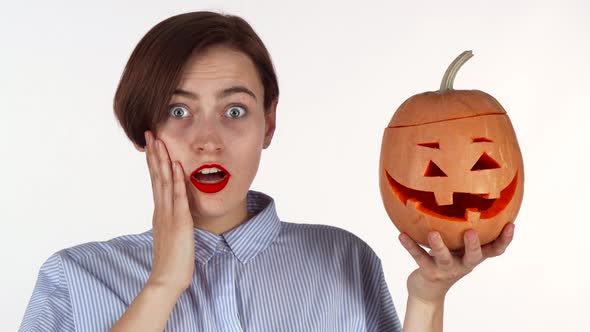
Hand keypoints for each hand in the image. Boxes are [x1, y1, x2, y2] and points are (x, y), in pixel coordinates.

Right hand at [144, 130, 194, 295]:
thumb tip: (172, 210)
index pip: (156, 181)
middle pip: (156, 176)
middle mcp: (161, 210)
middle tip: (151, 133)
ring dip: (163, 160)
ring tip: (160, 141)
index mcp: (160, 212)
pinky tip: (176, 166)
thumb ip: (170, 220)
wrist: (166, 280)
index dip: (154, 161)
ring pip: (164, 182)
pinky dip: (177, 180)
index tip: (152, 144)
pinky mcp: (179, 222)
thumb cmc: (171, 260)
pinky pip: (178, 198)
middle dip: (154, 154)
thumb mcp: (170, 234)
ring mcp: (169, 215)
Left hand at [399, 223, 514, 303]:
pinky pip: (419, 257)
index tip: (511, 224)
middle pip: (474, 256)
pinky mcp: (429, 273)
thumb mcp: (457, 244)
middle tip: (471, 232)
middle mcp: (463, 263)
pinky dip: (410, 245)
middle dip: (473, 245)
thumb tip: (462, 189)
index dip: (505, 239)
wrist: (428, 289)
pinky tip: (401, 235)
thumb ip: (462, 226)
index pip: (495, 250)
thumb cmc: (446, 258)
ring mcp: (446, 270)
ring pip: (444, 258)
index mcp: (473, 255)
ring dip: (439, 246)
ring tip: (432, 233)